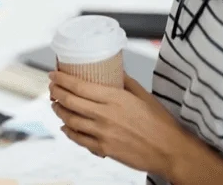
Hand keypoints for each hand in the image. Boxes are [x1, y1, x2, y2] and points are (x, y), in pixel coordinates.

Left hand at [50, 72, 187, 174]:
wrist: (170, 150)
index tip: (53, 75)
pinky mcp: (104, 149)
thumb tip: (114, 71)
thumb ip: (125, 82)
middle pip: (70, 101)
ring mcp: (103, 133)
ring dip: (59, 110)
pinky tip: (65, 127)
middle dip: (56, 92)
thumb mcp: (143, 95)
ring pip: (70, 120)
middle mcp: (105, 115)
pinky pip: (78, 139)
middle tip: (52, 87)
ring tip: (55, 104)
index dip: (61, 80)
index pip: (79, 86)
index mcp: (114, 98)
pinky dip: (68, 131)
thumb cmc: (160, 123)